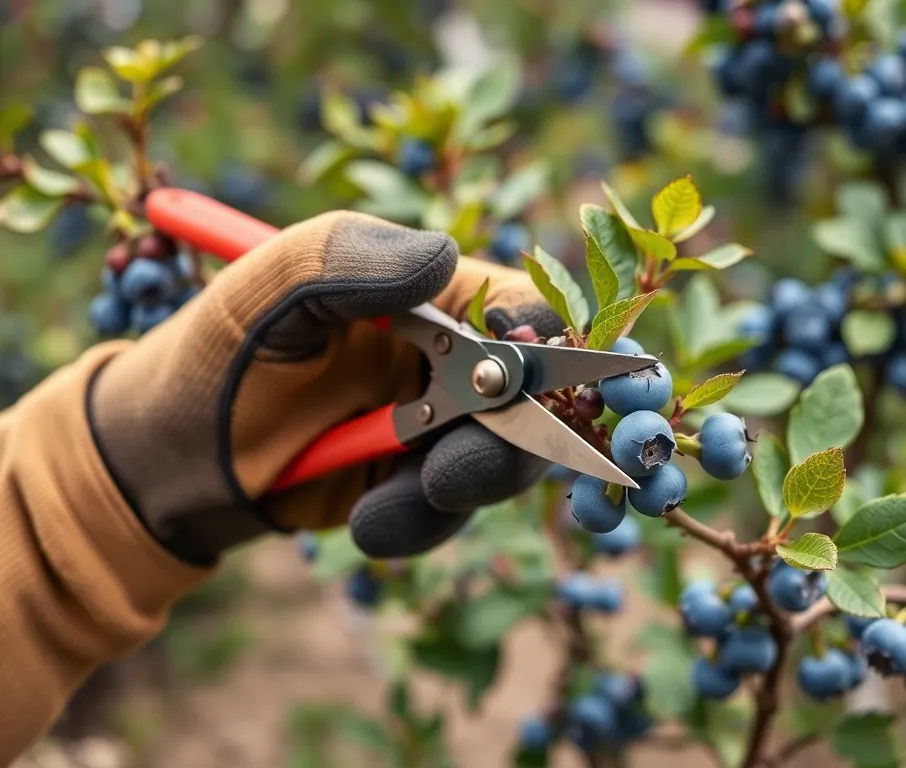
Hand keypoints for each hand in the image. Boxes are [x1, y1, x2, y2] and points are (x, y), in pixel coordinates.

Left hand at [88, 211, 563, 563]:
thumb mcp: (269, 286)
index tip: (515, 370)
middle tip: (451, 471)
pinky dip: (416, 523)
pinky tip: (368, 521)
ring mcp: (436, 428)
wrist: (168, 457)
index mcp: (431, 294)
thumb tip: (443, 256)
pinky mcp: (414, 486)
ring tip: (384, 509)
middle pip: (528, 399)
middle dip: (505, 443)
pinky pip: (447, 514)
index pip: (522, 305)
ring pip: (497, 466)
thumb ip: (347, 259)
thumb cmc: (218, 351)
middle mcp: (449, 361)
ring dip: (455, 492)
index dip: (539, 338)